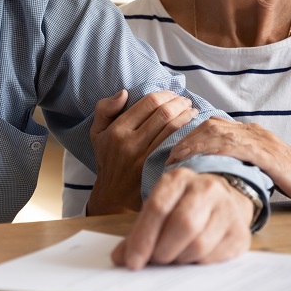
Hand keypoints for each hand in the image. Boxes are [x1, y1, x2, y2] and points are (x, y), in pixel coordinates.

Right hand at [87, 90, 196, 214]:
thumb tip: (124, 93)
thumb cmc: (108, 159)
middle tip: (186, 100)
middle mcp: (130, 143)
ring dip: (187, 116)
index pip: (148, 103)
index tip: (172, 94)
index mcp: (117, 130)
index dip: (164, 94)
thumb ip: (105, 108)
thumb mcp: (97, 132)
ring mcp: (145, 158)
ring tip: (192, 111)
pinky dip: (186, 133)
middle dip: (179, 103)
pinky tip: (192, 129)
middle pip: (163, 113)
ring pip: (172, 128)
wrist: (114, 197)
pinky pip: (175, 145)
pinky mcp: (156, 169)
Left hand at [112, 167, 252, 268]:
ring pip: (199, 244)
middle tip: (155, 261)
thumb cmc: (184, 206)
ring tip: (174, 258)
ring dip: (180, 259)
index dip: (143, 238)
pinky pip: (214, 257)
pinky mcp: (240, 231)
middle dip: (163, 250)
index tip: (132, 262)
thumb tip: (119, 259)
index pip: (158, 207)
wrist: (224, 199)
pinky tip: (192, 258)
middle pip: (182, 224)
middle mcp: (205, 187)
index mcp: (178, 178)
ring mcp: (226, 208)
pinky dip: (197, 264)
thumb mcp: (160, 208)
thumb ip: (139, 231)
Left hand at [167, 118, 290, 209]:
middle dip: (186, 139)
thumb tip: (210, 170)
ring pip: (219, 132)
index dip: (189, 136)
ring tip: (178, 159)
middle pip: (210, 125)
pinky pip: (236, 146)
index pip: (212, 125)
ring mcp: (260, 140)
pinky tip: (202, 160)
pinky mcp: (267, 153)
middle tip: (169, 156)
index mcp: (249, 133)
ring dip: (194, 144)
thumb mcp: (259, 166)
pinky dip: (214, 151)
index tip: (173, 151)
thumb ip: (239, 161)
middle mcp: (252, 131)